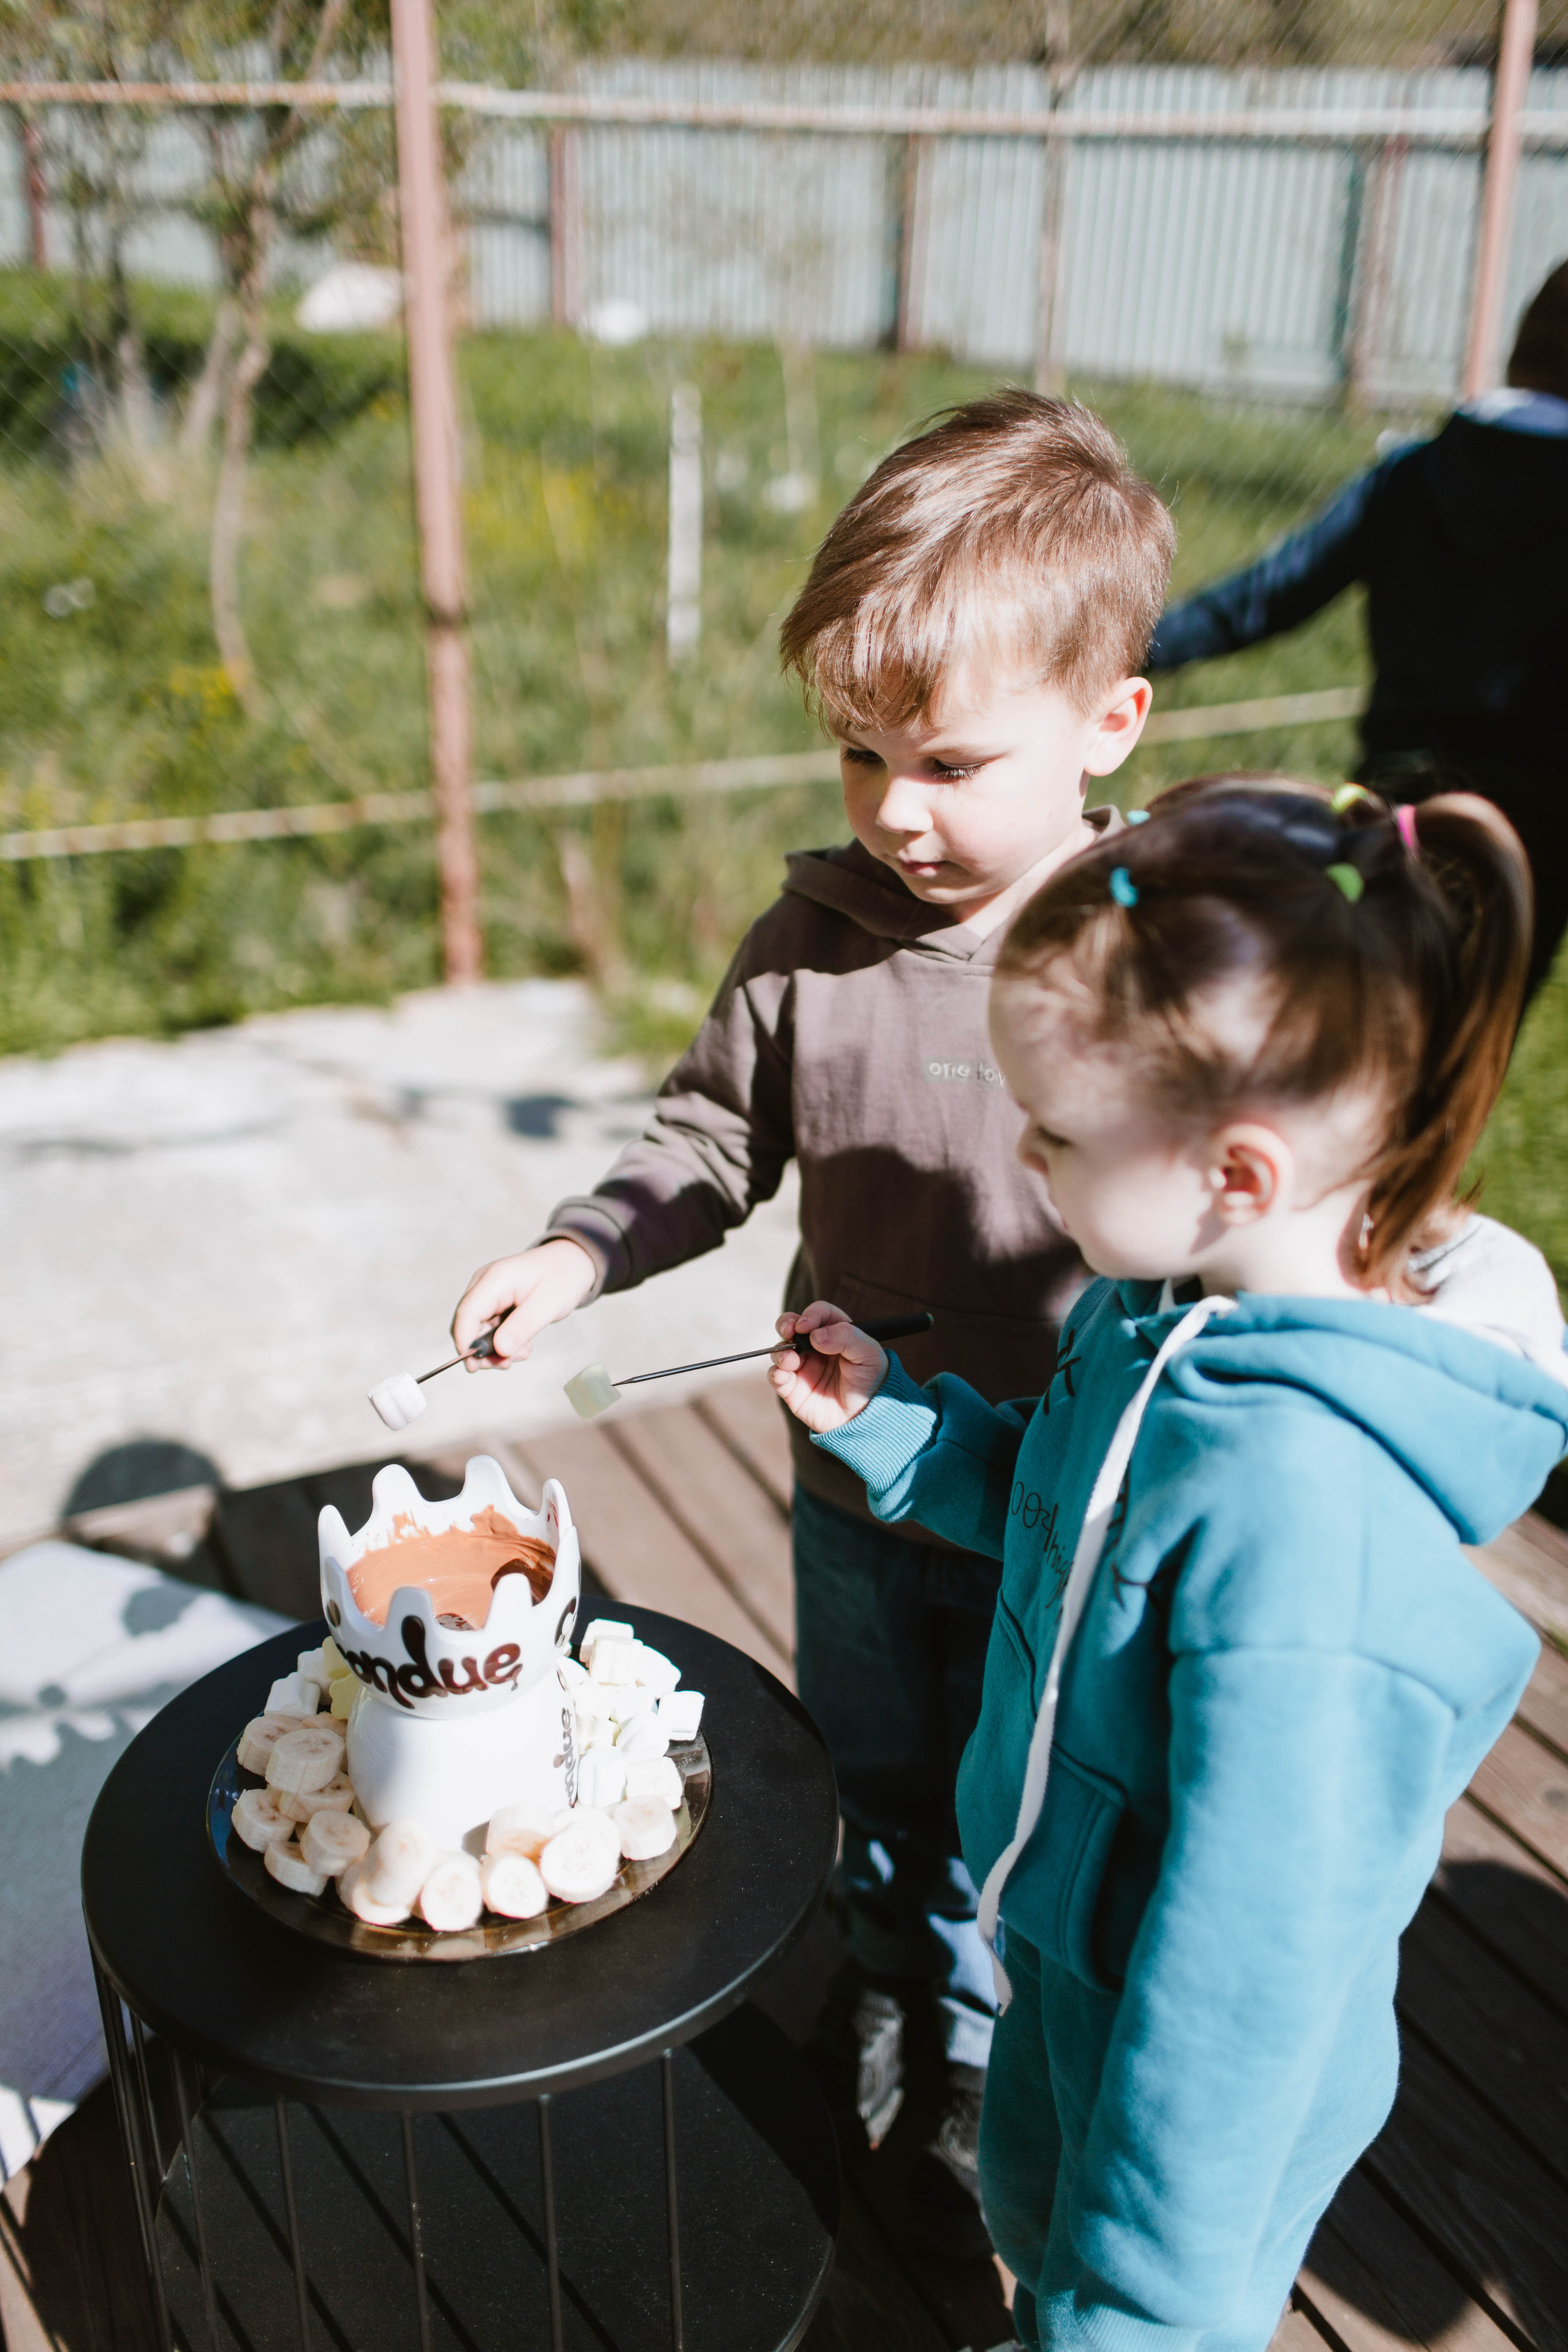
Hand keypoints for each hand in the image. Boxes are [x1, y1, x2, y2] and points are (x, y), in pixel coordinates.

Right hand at [451, 1238, 597, 1369]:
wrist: (572, 1262)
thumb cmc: (563, 1276)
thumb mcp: (549, 1304)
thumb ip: (523, 1326)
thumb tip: (500, 1349)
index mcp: (495, 1278)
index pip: (467, 1313)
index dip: (465, 1341)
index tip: (474, 1366)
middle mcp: (484, 1284)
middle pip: (468, 1324)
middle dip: (484, 1350)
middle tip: (509, 1363)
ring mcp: (487, 1293)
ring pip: (477, 1330)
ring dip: (496, 1348)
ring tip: (523, 1352)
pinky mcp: (494, 1302)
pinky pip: (488, 1328)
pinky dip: (502, 1342)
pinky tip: (522, 1345)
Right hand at [767, 1301, 887, 1433]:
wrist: (866, 1419)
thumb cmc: (871, 1383)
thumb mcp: (869, 1355)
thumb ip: (846, 1337)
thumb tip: (815, 1335)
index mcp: (836, 1333)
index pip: (819, 1314)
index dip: (811, 1314)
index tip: (806, 1325)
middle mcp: (816, 1347)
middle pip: (792, 1325)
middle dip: (786, 1324)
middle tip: (789, 1331)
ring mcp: (803, 1367)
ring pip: (781, 1349)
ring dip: (781, 1351)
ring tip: (792, 1361)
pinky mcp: (792, 1388)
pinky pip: (776, 1376)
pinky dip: (775, 1373)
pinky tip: (784, 1375)